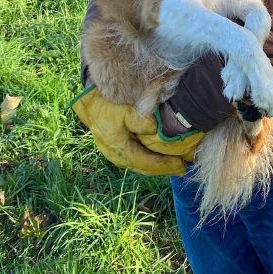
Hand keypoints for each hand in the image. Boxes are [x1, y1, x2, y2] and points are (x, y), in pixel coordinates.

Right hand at [70, 87, 203, 175]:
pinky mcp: (116, 152)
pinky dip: (150, 162)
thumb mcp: (124, 110)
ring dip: (158, 167)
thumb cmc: (107, 106)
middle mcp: (118, 157)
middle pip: (145, 168)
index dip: (165, 164)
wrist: (89, 104)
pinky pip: (136, 161)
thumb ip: (139, 120)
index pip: (147, 162)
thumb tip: (153, 129)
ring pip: (140, 166)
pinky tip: (159, 159)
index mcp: (121, 149)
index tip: (181, 164)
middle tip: (183, 168)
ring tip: (174, 166)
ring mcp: (116, 156)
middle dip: (164, 169)